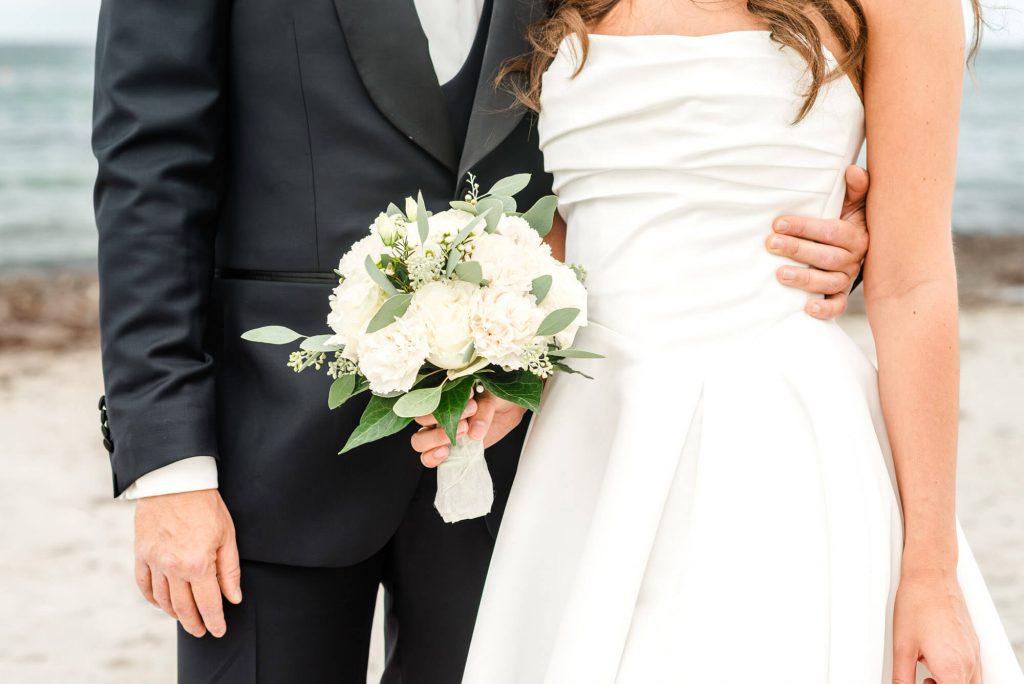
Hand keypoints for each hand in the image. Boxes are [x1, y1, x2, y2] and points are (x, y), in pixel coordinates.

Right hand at [134, 489, 241, 637]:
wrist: (175, 481)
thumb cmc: (206, 506)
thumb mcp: (227, 536)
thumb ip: (229, 570)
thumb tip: (233, 597)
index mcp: (198, 564)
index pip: (208, 603)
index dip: (215, 621)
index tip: (219, 631)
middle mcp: (173, 568)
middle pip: (183, 608)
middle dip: (195, 623)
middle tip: (202, 631)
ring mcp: (154, 562)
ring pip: (163, 600)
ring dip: (175, 614)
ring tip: (186, 619)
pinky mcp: (141, 554)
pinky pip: (144, 585)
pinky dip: (153, 599)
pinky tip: (162, 603)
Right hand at [411, 391, 527, 467]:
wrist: (507, 408)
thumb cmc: (494, 396)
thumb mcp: (491, 396)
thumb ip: (483, 410)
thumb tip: (475, 433)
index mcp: (441, 395)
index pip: (425, 400)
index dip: (443, 404)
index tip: (470, 402)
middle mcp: (436, 414)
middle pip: (420, 422)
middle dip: (441, 422)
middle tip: (465, 423)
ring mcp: (440, 432)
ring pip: (419, 441)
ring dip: (436, 439)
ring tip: (462, 434)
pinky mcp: (448, 449)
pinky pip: (429, 458)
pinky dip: (432, 457)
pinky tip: (445, 453)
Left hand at [767, 165, 869, 319]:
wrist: (860, 244)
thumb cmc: (848, 220)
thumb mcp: (853, 203)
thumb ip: (855, 188)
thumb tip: (851, 171)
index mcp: (857, 234)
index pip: (831, 232)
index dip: (805, 227)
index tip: (778, 223)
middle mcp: (854, 258)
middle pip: (827, 257)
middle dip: (797, 250)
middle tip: (771, 243)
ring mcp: (847, 277)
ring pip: (829, 282)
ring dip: (805, 279)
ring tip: (780, 274)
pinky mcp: (840, 294)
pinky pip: (837, 306)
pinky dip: (825, 310)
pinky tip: (807, 308)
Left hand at [892, 572, 980, 683]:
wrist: (931, 575)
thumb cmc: (916, 604)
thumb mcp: (901, 648)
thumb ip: (903, 677)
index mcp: (951, 668)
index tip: (920, 683)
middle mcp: (969, 663)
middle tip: (921, 680)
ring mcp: (974, 653)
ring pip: (970, 683)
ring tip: (927, 675)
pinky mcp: (974, 645)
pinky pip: (973, 671)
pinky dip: (958, 675)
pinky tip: (938, 662)